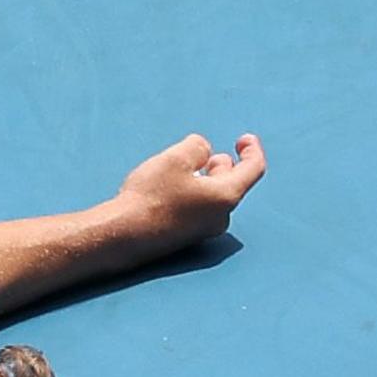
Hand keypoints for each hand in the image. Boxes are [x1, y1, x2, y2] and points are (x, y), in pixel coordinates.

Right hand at [118, 132, 266, 249]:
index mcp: (225, 196)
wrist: (123, 235)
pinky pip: (198, 211)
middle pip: (232, 185)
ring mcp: (203, 230)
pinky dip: (192, 195)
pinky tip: (170, 190)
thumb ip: (196, 147)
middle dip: (223, 166)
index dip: (252, 150)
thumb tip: (202, 150)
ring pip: (213, 198)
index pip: (253, 169)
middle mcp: (221, 216)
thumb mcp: (174, 159)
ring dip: (205, 180)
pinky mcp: (185, 238)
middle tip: (210, 155)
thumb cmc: (150, 197)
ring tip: (188, 170)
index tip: (245, 138)